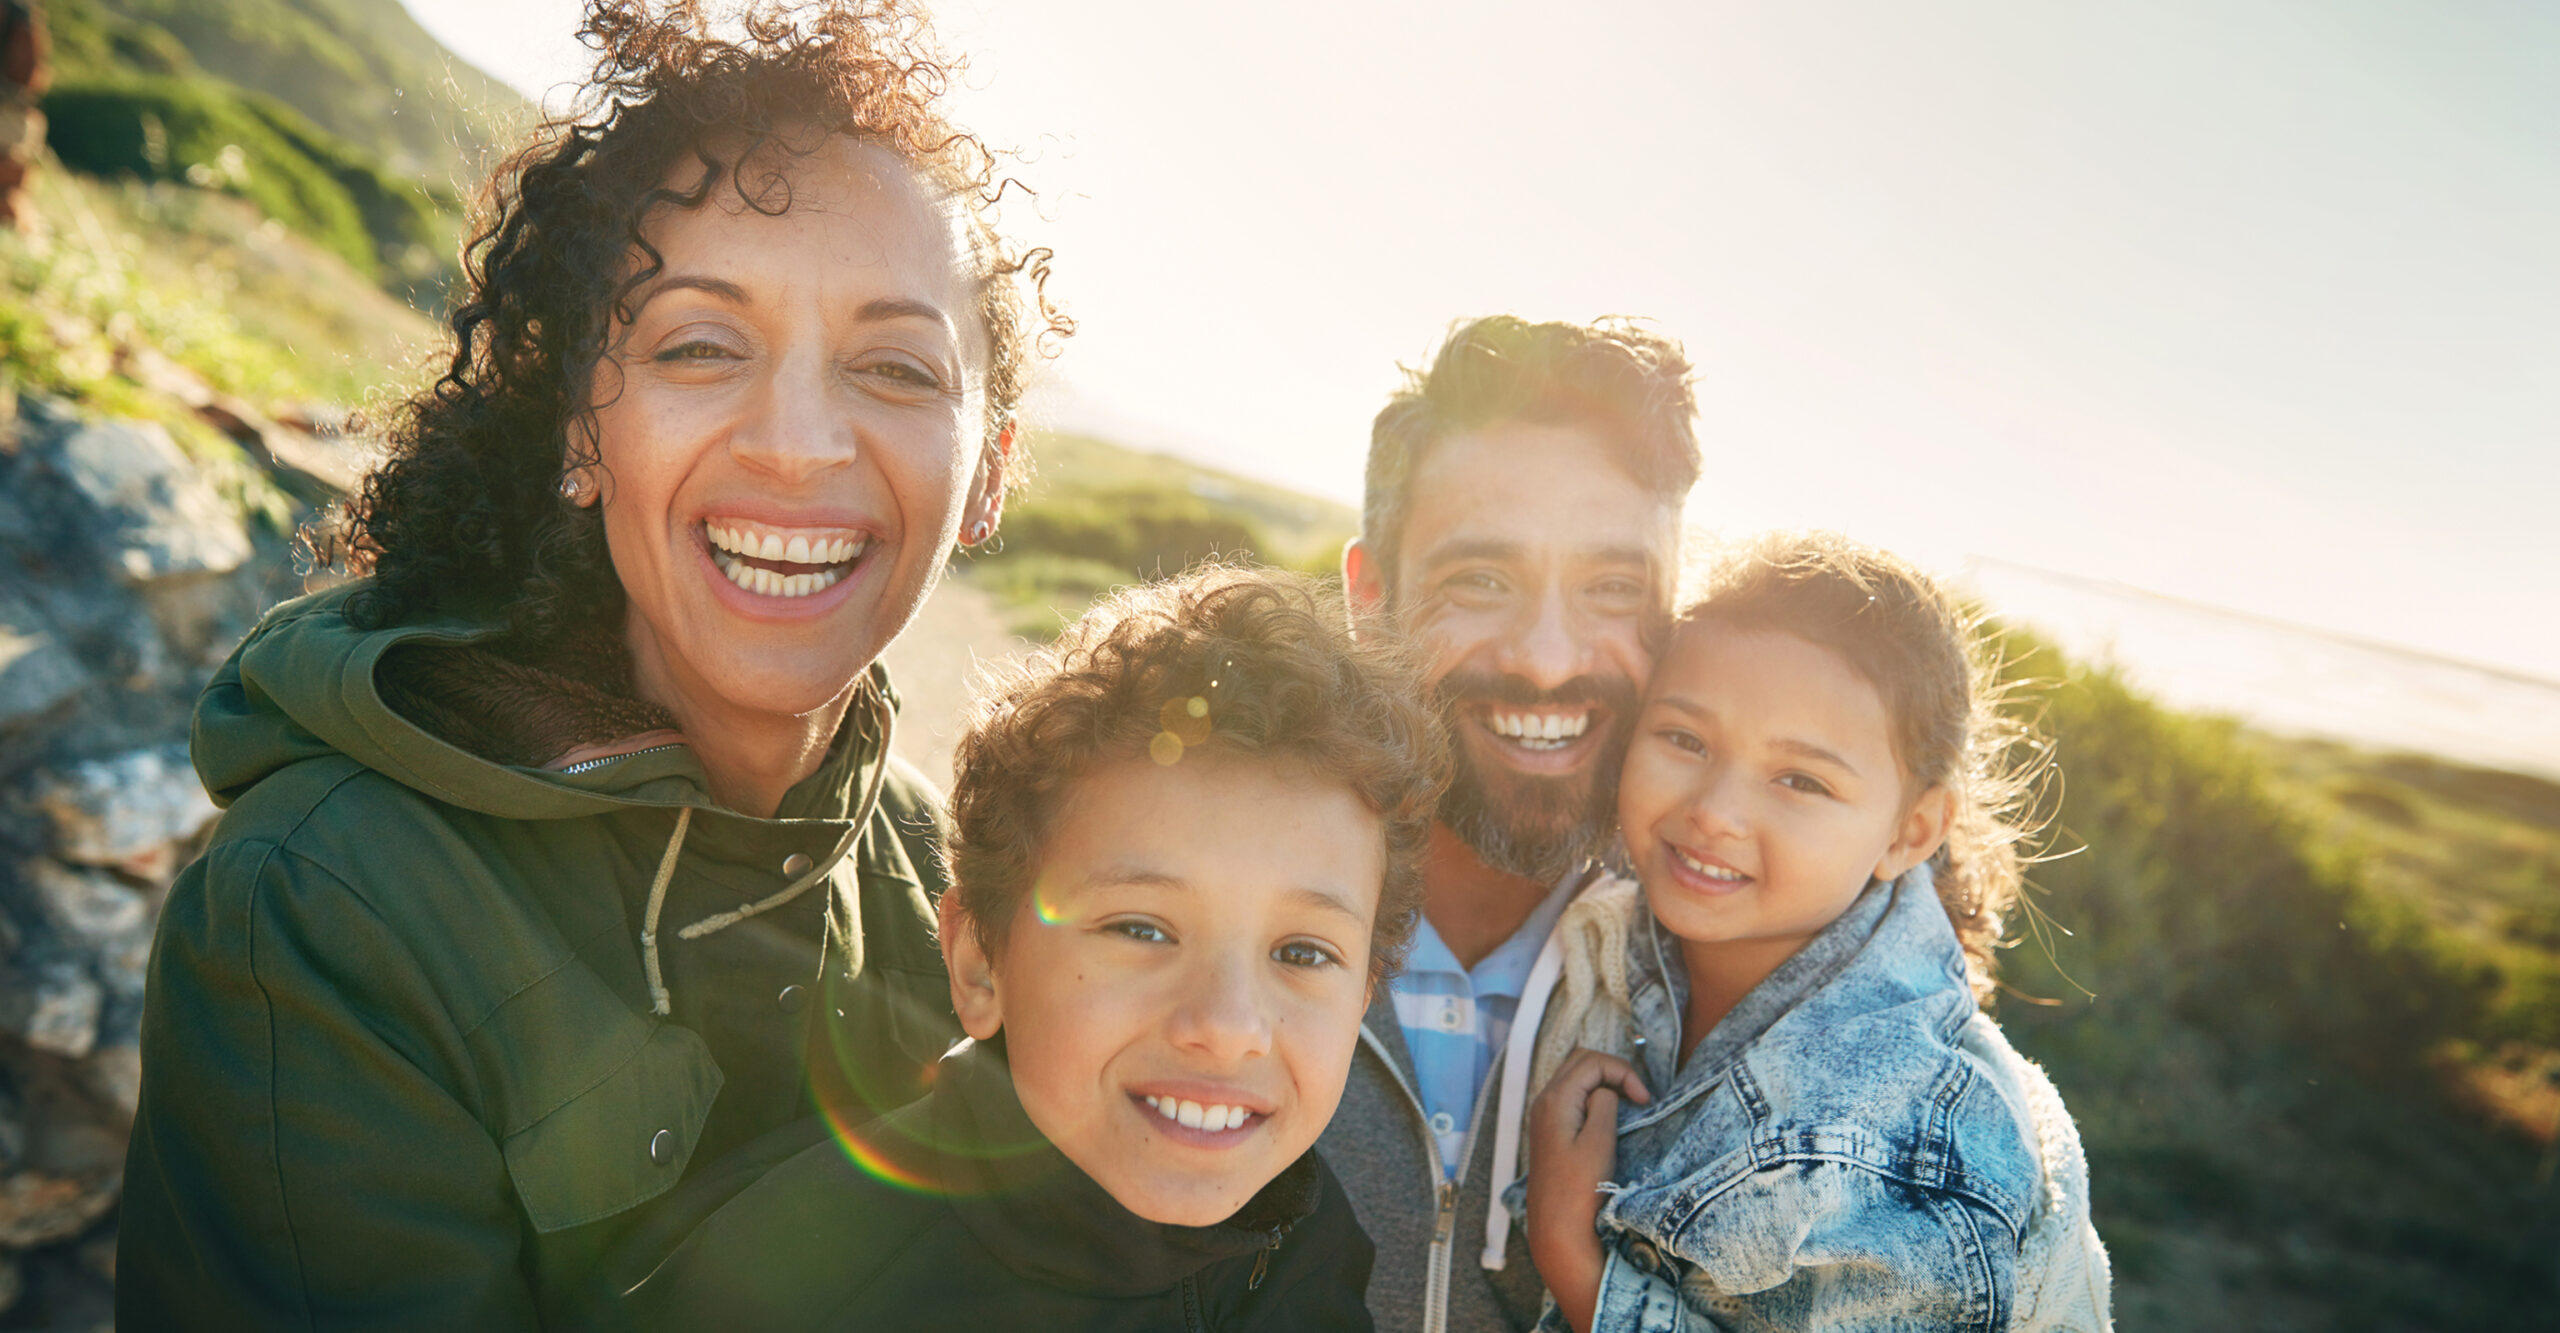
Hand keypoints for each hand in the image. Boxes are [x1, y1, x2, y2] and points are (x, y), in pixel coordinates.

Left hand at [1526, 1048, 1649, 1332]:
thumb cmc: (1579, 1189)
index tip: (1644, 1099)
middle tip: (1637, 1096)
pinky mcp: (1549, 1130)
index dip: (1623, 1071)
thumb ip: (1604, 1104)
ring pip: (1574, 1077)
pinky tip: (1608, 1116)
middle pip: (1579, 1061)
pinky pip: (1571, 1096)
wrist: (1557, 1228)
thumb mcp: (1599, 1142)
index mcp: (1554, 1099)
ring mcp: (1544, 1115)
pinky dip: (1592, 1095)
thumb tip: (1605, 1090)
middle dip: (1612, 1070)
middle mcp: (1543, 1101)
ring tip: (1627, 1104)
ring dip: (1603, 1082)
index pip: (1592, 1061)